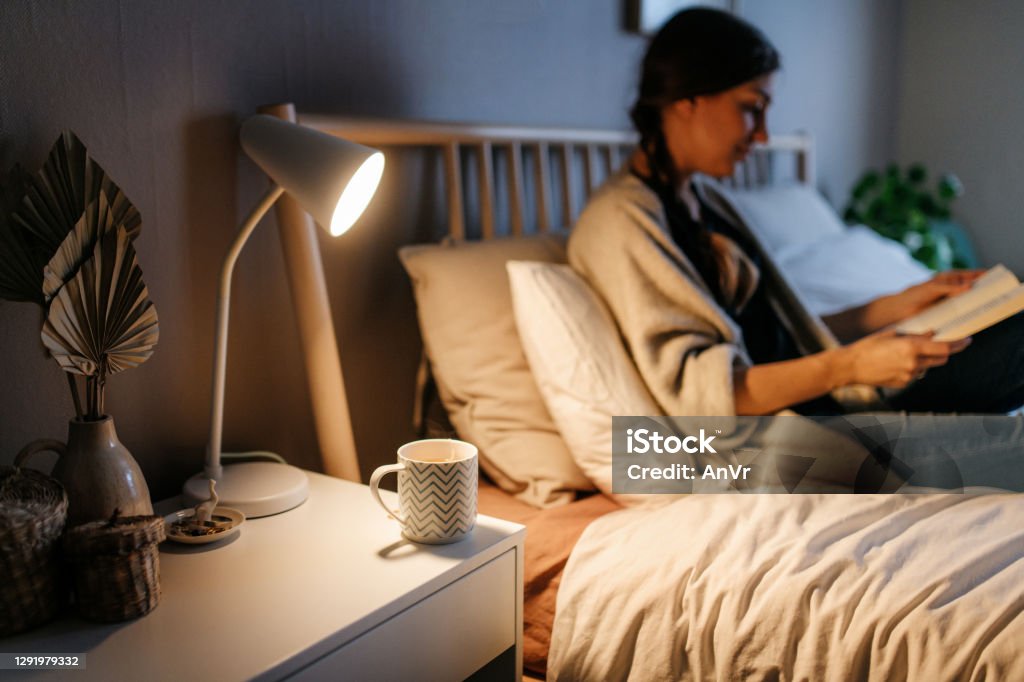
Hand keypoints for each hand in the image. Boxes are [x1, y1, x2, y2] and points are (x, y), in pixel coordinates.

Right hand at [833, 329, 971, 388]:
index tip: (968, 340)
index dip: (959, 344)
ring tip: (905, 354)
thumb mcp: (892, 334)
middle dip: (943, 352)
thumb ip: (914, 335)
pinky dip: (913, 368)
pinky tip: (896, 363)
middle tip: (938, 345)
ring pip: (928, 367)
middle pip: (942, 359)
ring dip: (926, 360)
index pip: (945, 348)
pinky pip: (916, 374)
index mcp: (911, 347)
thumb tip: (932, 334)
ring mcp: (909, 375)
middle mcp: (913, 363)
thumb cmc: (868, 346)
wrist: (850, 366)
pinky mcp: (903, 383)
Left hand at [892, 269, 986, 320]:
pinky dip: (966, 313)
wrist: (899, 310)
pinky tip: (973, 316)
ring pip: (965, 300)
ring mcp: (947, 301)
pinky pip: (959, 312)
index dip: (978, 275)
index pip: (966, 275)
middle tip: (993, 292)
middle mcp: (948, 289)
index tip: (991, 275)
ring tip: (986, 304)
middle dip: (979, 289)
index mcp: (946, 279)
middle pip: (968, 288)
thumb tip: (969, 286)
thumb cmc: (914, 295)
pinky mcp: (944, 313)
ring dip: (974, 303)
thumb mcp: (933, 288)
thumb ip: (950, 287)